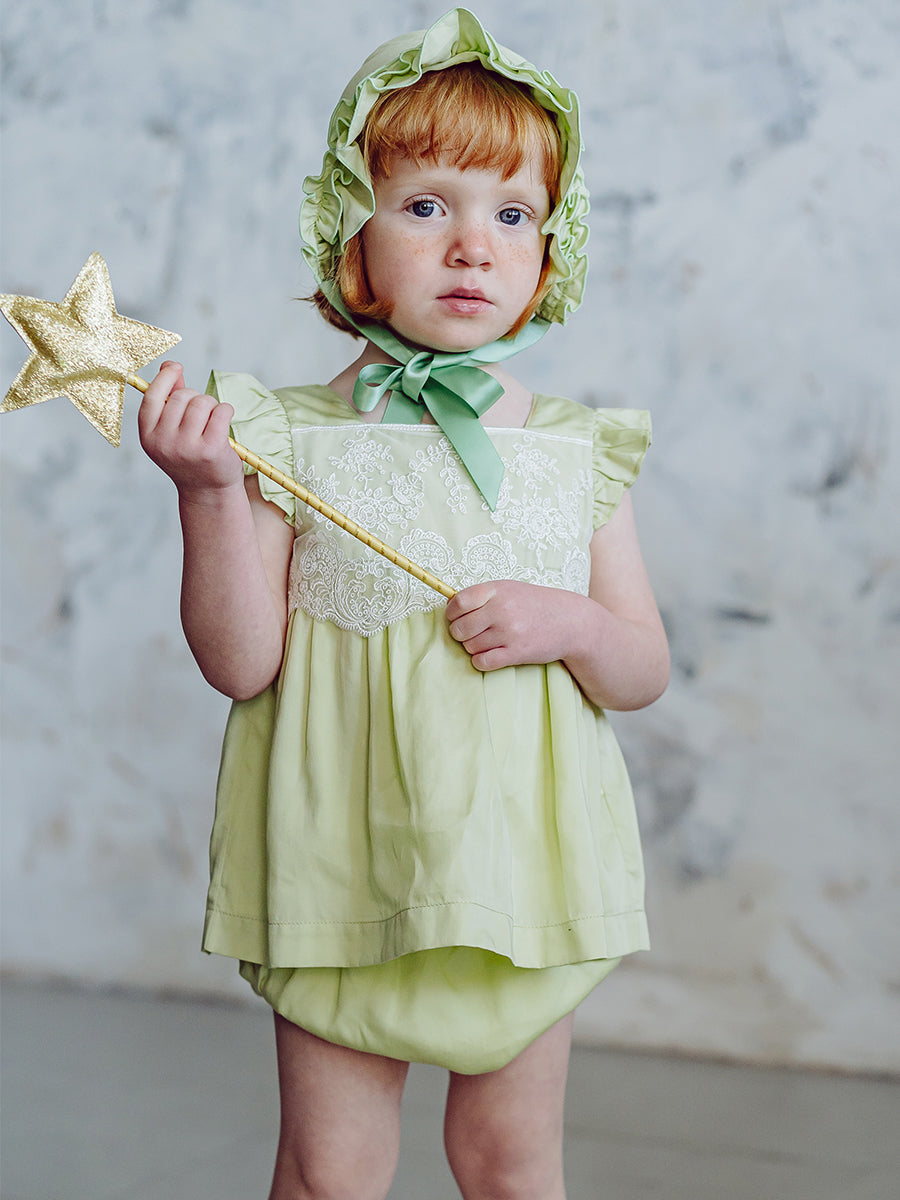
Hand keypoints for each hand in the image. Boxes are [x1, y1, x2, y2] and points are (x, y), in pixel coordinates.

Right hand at [138, 361, 241, 495]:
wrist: (207, 492)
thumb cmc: (190, 455)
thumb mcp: (172, 430)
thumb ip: (170, 397)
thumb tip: (169, 365)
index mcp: (148, 436)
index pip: (152, 396)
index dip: (164, 378)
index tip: (176, 367)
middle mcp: (163, 442)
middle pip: (182, 396)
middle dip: (196, 397)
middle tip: (203, 413)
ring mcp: (186, 447)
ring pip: (202, 402)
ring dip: (212, 406)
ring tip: (212, 421)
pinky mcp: (210, 449)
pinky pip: (221, 411)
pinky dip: (226, 411)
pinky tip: (224, 423)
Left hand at [446, 580, 571, 670]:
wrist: (569, 622)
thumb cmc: (535, 604)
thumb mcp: (510, 589)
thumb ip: (482, 595)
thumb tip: (450, 605)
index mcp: (498, 590)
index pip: (459, 602)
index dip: (451, 613)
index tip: (455, 617)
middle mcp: (502, 610)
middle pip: (460, 629)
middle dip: (461, 633)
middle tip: (472, 632)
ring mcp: (509, 632)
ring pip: (470, 647)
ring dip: (474, 647)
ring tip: (488, 642)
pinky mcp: (516, 653)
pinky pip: (482, 662)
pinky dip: (481, 661)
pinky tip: (490, 655)